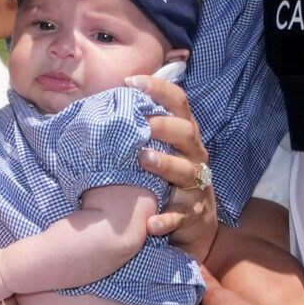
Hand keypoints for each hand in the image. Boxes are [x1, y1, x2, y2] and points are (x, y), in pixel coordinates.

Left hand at [130, 75, 215, 258]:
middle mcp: (194, 156)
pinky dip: (166, 219)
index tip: (131, 81)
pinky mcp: (193, 214)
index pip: (179, 103)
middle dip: (163, 126)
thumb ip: (143, 126)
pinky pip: (181, 216)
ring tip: (143, 159)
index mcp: (185, 135)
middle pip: (187, 133)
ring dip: (165, 164)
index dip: (158, 89)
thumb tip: (107, 99)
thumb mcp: (161, 148)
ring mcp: (196, 186)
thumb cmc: (167, 177)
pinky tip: (150, 224)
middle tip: (141, 123)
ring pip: (186, 171)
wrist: (196, 222)